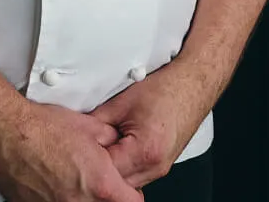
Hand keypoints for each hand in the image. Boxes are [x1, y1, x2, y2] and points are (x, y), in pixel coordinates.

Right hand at [0, 101, 144, 201]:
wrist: (10, 134)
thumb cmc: (46, 128)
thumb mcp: (90, 126)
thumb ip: (111, 141)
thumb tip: (118, 145)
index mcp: (101, 184)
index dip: (131, 193)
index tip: (127, 187)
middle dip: (108, 196)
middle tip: (100, 182)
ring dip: (86, 199)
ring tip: (77, 182)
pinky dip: (63, 200)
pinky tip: (57, 185)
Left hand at [88, 64, 204, 190]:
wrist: (192, 86)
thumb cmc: (164, 90)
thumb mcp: (122, 103)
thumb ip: (97, 121)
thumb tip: (78, 131)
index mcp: (144, 151)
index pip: (106, 171)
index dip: (89, 161)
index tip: (77, 153)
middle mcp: (155, 166)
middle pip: (117, 182)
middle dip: (100, 169)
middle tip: (85, 154)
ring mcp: (160, 169)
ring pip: (127, 182)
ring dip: (113, 169)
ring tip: (102, 150)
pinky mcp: (161, 166)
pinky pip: (137, 175)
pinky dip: (125, 166)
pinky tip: (117, 150)